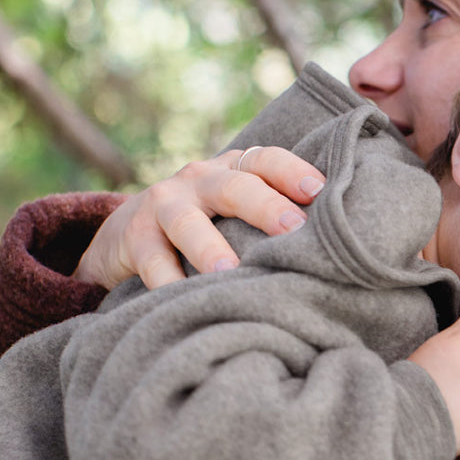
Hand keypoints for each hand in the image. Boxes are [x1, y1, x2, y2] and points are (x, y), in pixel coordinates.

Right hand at [75, 147, 325, 289]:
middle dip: (265, 206)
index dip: (292, 171)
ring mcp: (163, 205)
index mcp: (231, 170)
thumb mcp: (234, 212)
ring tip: (228, 271)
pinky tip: (182, 300)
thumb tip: (336, 248)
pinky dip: (167, 282)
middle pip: (232, 186)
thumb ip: (271, 218)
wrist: (124, 234)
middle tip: (293, 229)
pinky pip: (152, 261)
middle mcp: (198, 180)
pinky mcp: (134, 238)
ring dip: (208, 246)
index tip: (319, 190)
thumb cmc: (204, 227)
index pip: (265, 159)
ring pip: (186, 222)